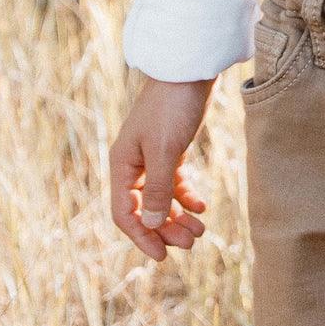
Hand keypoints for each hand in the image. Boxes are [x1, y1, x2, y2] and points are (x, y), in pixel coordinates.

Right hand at [109, 76, 213, 259]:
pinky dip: (186, 196)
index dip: (142, 237)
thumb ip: (157, 189)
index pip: (125, 214)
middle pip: (145, 209)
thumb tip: (150, 226)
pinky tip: (201, 207)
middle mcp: (133, 164)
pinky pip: (174, 181)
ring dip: (178, 216)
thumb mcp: (166, 150)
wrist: (190, 68)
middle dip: (166, 229)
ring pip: (161, 197)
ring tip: (201, 230)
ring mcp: (153, 156)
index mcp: (123, 165)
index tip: (163, 257)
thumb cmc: (174, 106)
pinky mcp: (172, 148)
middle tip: (192, 242)